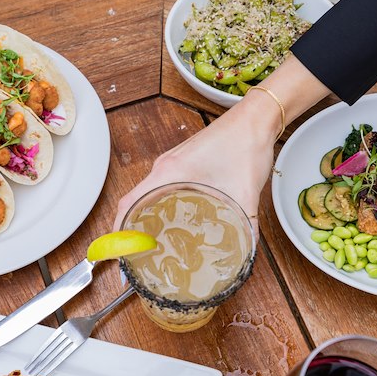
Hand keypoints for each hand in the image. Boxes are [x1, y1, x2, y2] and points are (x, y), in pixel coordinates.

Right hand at [114, 56, 330, 233]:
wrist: (256, 117)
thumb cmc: (246, 144)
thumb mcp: (246, 193)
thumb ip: (246, 225)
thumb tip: (246, 252)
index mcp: (170, 172)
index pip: (129, 204)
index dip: (120, 230)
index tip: (120, 253)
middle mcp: (164, 167)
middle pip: (132, 202)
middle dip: (129, 230)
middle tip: (135, 257)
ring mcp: (171, 163)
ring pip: (146, 194)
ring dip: (142, 218)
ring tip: (150, 245)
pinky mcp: (181, 162)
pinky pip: (159, 188)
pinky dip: (156, 206)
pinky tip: (170, 221)